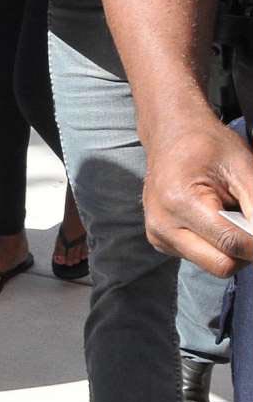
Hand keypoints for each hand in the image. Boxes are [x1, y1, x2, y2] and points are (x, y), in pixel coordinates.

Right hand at [142, 108, 252, 276]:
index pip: (230, 243)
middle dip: (246, 251)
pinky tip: (214, 220)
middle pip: (221, 265)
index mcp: (179, 201)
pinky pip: (200, 258)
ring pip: (213, 265)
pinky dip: (216, 246)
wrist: (170, 136)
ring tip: (231, 216)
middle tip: (251, 223)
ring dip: (232, 249)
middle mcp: (162, 225)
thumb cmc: (207, 144)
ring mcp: (158, 236)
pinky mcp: (160, 241)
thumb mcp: (242, 167)